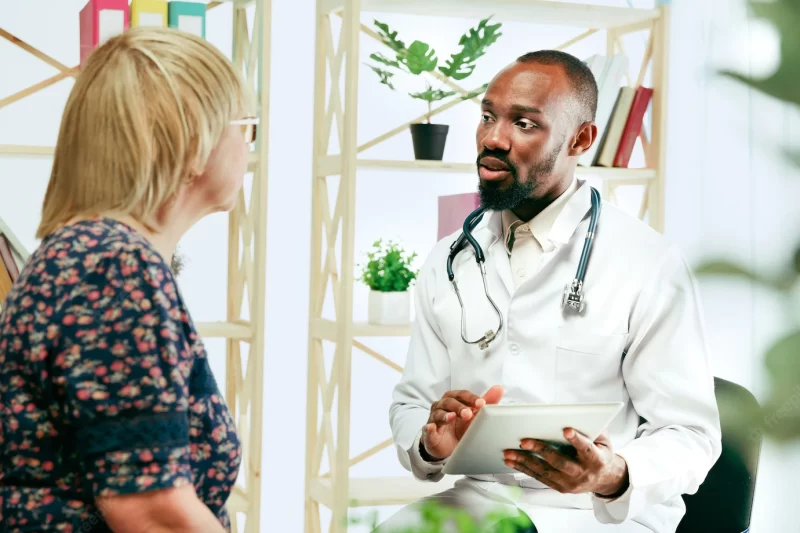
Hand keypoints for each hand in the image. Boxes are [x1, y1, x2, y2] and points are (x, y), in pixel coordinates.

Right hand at [421, 385, 503, 459]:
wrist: (448, 445)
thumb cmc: (461, 426)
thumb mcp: (475, 415)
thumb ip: (486, 402)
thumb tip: (499, 388)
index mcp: (454, 399)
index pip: (462, 395)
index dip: (471, 398)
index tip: (482, 403)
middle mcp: (442, 406)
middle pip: (449, 402)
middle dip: (459, 407)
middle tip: (469, 414)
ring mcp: (434, 419)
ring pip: (438, 414)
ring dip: (445, 415)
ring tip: (452, 417)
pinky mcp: (429, 433)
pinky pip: (427, 429)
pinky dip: (429, 428)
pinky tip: (431, 427)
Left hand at [503, 428, 628, 497]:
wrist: (604, 479)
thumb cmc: (600, 452)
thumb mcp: (604, 439)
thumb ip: (594, 428)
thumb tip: (581, 415)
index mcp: (596, 460)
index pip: (586, 449)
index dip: (577, 440)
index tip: (566, 430)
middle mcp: (583, 474)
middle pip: (560, 462)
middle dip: (541, 450)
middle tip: (523, 441)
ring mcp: (570, 483)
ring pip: (545, 471)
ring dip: (525, 461)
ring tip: (509, 452)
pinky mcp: (560, 488)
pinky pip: (540, 478)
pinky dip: (524, 469)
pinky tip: (512, 461)